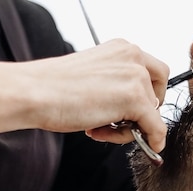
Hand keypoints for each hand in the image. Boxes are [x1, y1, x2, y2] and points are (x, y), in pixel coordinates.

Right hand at [29, 39, 168, 151]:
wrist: (33, 93)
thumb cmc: (55, 88)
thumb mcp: (95, 78)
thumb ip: (119, 86)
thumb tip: (140, 113)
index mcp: (122, 48)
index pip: (154, 72)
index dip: (147, 95)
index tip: (133, 110)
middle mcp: (132, 56)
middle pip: (159, 91)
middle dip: (144, 111)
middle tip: (121, 122)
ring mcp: (136, 76)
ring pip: (153, 113)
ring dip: (130, 127)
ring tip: (99, 127)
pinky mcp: (135, 98)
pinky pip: (156, 128)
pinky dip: (150, 141)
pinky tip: (117, 139)